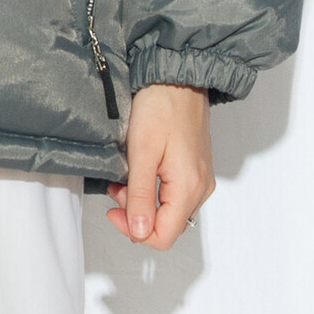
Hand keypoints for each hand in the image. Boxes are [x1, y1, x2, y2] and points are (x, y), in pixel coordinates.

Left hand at [105, 83, 213, 248]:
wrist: (177, 77)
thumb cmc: (160, 106)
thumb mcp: (141, 151)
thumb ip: (140, 195)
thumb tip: (140, 232)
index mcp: (189, 188)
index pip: (164, 236)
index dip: (133, 230)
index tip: (112, 210)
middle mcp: (201, 188)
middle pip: (167, 226)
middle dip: (136, 214)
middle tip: (116, 188)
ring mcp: (201, 179)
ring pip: (170, 211)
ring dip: (143, 202)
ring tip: (124, 178)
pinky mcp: (196, 169)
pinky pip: (175, 195)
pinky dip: (154, 191)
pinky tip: (139, 172)